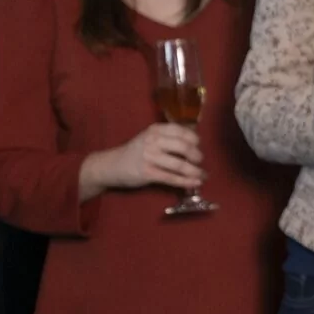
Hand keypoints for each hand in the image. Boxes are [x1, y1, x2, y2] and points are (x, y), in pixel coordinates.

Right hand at [80, 123, 204, 198]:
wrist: (111, 165)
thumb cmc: (136, 151)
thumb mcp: (149, 137)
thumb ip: (168, 137)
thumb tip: (196, 142)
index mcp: (155, 129)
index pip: (181, 131)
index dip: (195, 139)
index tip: (198, 146)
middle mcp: (152, 141)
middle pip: (184, 147)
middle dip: (197, 156)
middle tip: (200, 161)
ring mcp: (149, 157)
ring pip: (180, 165)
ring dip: (195, 172)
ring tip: (202, 176)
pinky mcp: (147, 173)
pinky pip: (172, 178)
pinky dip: (186, 182)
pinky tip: (195, 183)